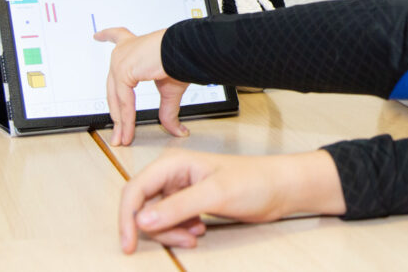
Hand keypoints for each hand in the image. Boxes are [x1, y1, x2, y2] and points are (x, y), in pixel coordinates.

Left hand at [96, 27, 188, 145]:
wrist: (186, 49)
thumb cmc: (182, 58)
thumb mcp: (170, 88)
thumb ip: (167, 110)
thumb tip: (178, 130)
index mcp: (136, 45)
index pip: (118, 37)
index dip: (107, 35)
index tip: (98, 35)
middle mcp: (125, 50)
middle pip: (113, 84)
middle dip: (116, 110)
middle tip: (118, 129)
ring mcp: (120, 60)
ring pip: (116, 96)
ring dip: (120, 121)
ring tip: (123, 137)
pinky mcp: (122, 71)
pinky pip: (123, 100)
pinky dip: (127, 118)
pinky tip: (128, 130)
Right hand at [118, 149, 345, 252]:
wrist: (279, 189)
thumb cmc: (255, 181)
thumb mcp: (215, 194)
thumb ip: (177, 207)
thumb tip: (143, 220)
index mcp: (173, 163)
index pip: (135, 190)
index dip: (128, 218)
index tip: (129, 243)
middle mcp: (173, 175)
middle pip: (143, 207)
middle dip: (158, 229)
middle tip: (181, 240)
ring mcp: (181, 190)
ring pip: (156, 219)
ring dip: (172, 233)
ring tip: (194, 235)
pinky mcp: (190, 203)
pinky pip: (171, 222)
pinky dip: (180, 232)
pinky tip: (199, 230)